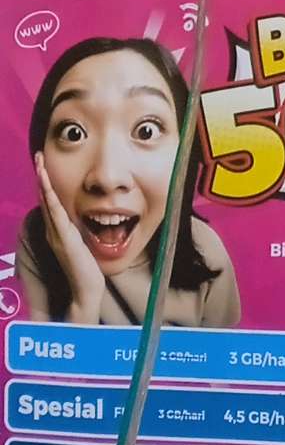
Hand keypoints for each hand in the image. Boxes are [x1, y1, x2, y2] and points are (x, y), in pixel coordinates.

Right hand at [35, 153, 104, 324]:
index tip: (44, 165)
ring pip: (48, 203)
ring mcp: (57, 234)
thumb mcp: (81, 242)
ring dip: (43, 182)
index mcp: (58, 230)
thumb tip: (79, 217)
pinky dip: (50, 198)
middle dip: (41, 176)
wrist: (86, 289)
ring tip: (39, 164)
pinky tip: (47, 186)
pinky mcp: (64, 238)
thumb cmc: (86, 266)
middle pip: (45, 198)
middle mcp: (54, 230)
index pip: (50, 201)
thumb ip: (76, 230)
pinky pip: (56, 214)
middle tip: (38, 156)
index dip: (46, 183)